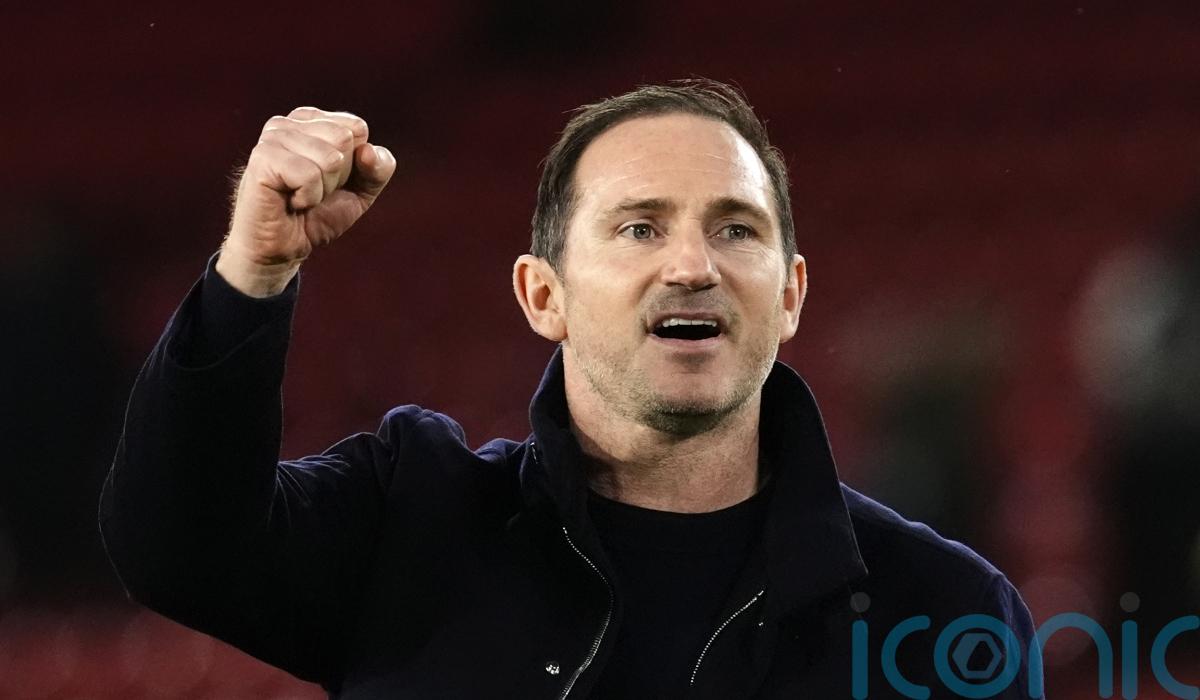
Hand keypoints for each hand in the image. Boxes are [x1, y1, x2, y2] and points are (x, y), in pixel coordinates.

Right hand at [216, 107, 395, 296]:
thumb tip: (367, 151)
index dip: (355, 164)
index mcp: (312, 120)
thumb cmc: (317, 215)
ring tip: (299, 196)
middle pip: (345, 139)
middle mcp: (290, 122)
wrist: (282, 249)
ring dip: (322, 189)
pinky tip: (290, 201)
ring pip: (330, 158)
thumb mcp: (361, 190)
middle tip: (312, 190)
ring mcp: (273, 136)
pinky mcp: (263, 157)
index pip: (357, 128)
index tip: (329, 179)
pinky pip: (309, 175)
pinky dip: (308, 197)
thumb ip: (379, 168)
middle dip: (338, 176)